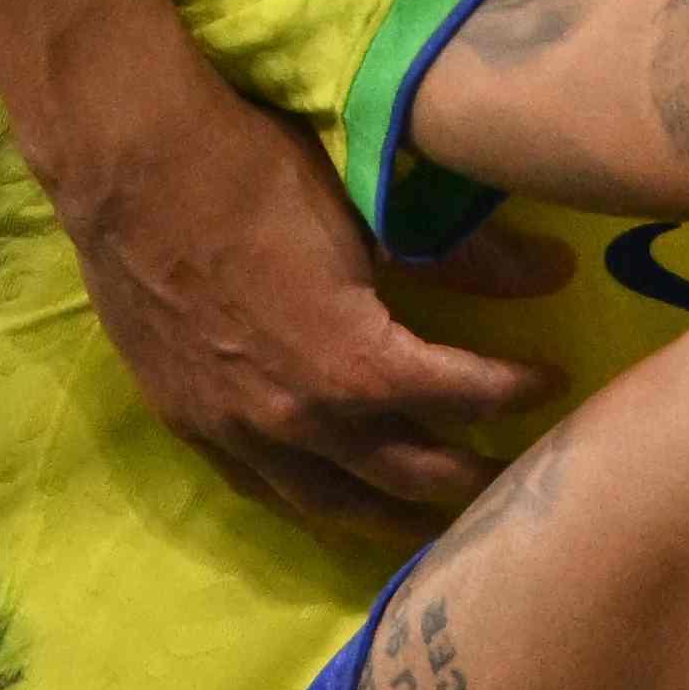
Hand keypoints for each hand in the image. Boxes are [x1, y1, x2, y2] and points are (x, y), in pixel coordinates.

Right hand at [64, 93, 541, 539]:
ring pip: (332, 502)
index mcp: (355, 367)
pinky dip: (310, 498)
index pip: (464, 397)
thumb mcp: (372, 211)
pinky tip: (329, 496)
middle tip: (509, 476)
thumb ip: (467, 256)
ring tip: (433, 521)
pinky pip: (262, 488)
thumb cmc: (255, 174)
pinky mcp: (190, 422)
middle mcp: (300, 420)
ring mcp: (238, 430)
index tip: (551, 381)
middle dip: (467, 475)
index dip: (516, 390)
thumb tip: (557, 272)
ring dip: (391, 514)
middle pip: (408, 472)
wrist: (131, 168)